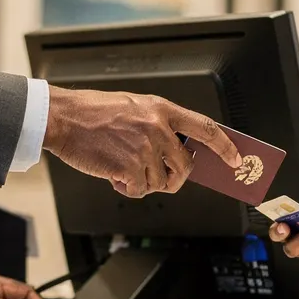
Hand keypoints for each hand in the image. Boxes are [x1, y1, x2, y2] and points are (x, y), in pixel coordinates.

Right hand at [42, 86, 241, 198]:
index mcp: (162, 110)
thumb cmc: (92, 113)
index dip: (224, 146)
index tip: (235, 159)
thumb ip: (158, 124)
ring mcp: (146, 149)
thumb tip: (177, 149)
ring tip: (125, 170)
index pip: (205, 129)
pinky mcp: (130, 168)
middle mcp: (158, 128)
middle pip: (185, 166)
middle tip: (158, 177)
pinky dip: (128, 189)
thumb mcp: (133, 107)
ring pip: (161, 182)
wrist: (64, 118)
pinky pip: (141, 191)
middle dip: (174, 178)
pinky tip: (114, 176)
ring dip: (144, 183)